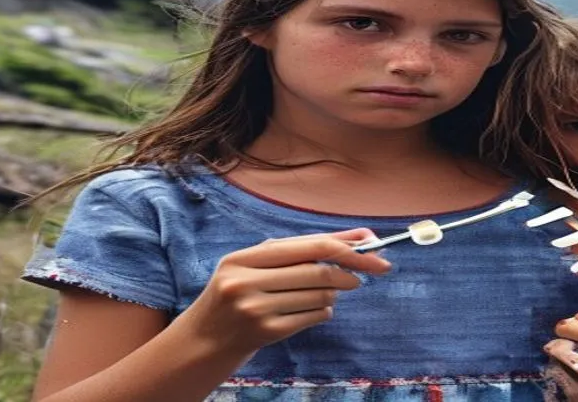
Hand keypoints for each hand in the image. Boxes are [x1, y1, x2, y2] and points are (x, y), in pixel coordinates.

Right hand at [176, 229, 390, 356]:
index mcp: (242, 258)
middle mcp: (245, 282)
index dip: (347, 247)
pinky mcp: (267, 333)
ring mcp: (255, 310)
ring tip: (321, 295)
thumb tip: (362, 236)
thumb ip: (303, 249)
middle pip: (317, 272)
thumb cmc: (237, 295)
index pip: (308, 246)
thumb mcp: (255, 266)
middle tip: (362, 276)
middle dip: (349, 272)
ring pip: (319, 296)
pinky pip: (314, 316)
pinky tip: (311, 311)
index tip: (374, 248)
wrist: (203, 341)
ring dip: (332, 294)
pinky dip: (323, 311)